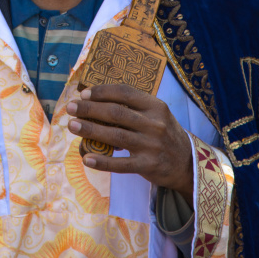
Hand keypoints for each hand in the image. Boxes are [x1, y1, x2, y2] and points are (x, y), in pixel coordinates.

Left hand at [67, 84, 193, 205]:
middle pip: (116, 113)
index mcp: (155, 106)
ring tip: (72, 126)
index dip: (102, 92)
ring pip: (115, 136)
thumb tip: (96, 100)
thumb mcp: (156, 114)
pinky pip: (121, 164)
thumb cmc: (164, 133)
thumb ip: (133, 107)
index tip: (84, 93)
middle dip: (90, 109)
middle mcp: (154, 124)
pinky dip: (103, 161)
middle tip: (71, 108)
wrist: (187, 162)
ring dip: (91, 130)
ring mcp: (151, 145)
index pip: (125, 93)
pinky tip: (87, 158)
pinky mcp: (148, 165)